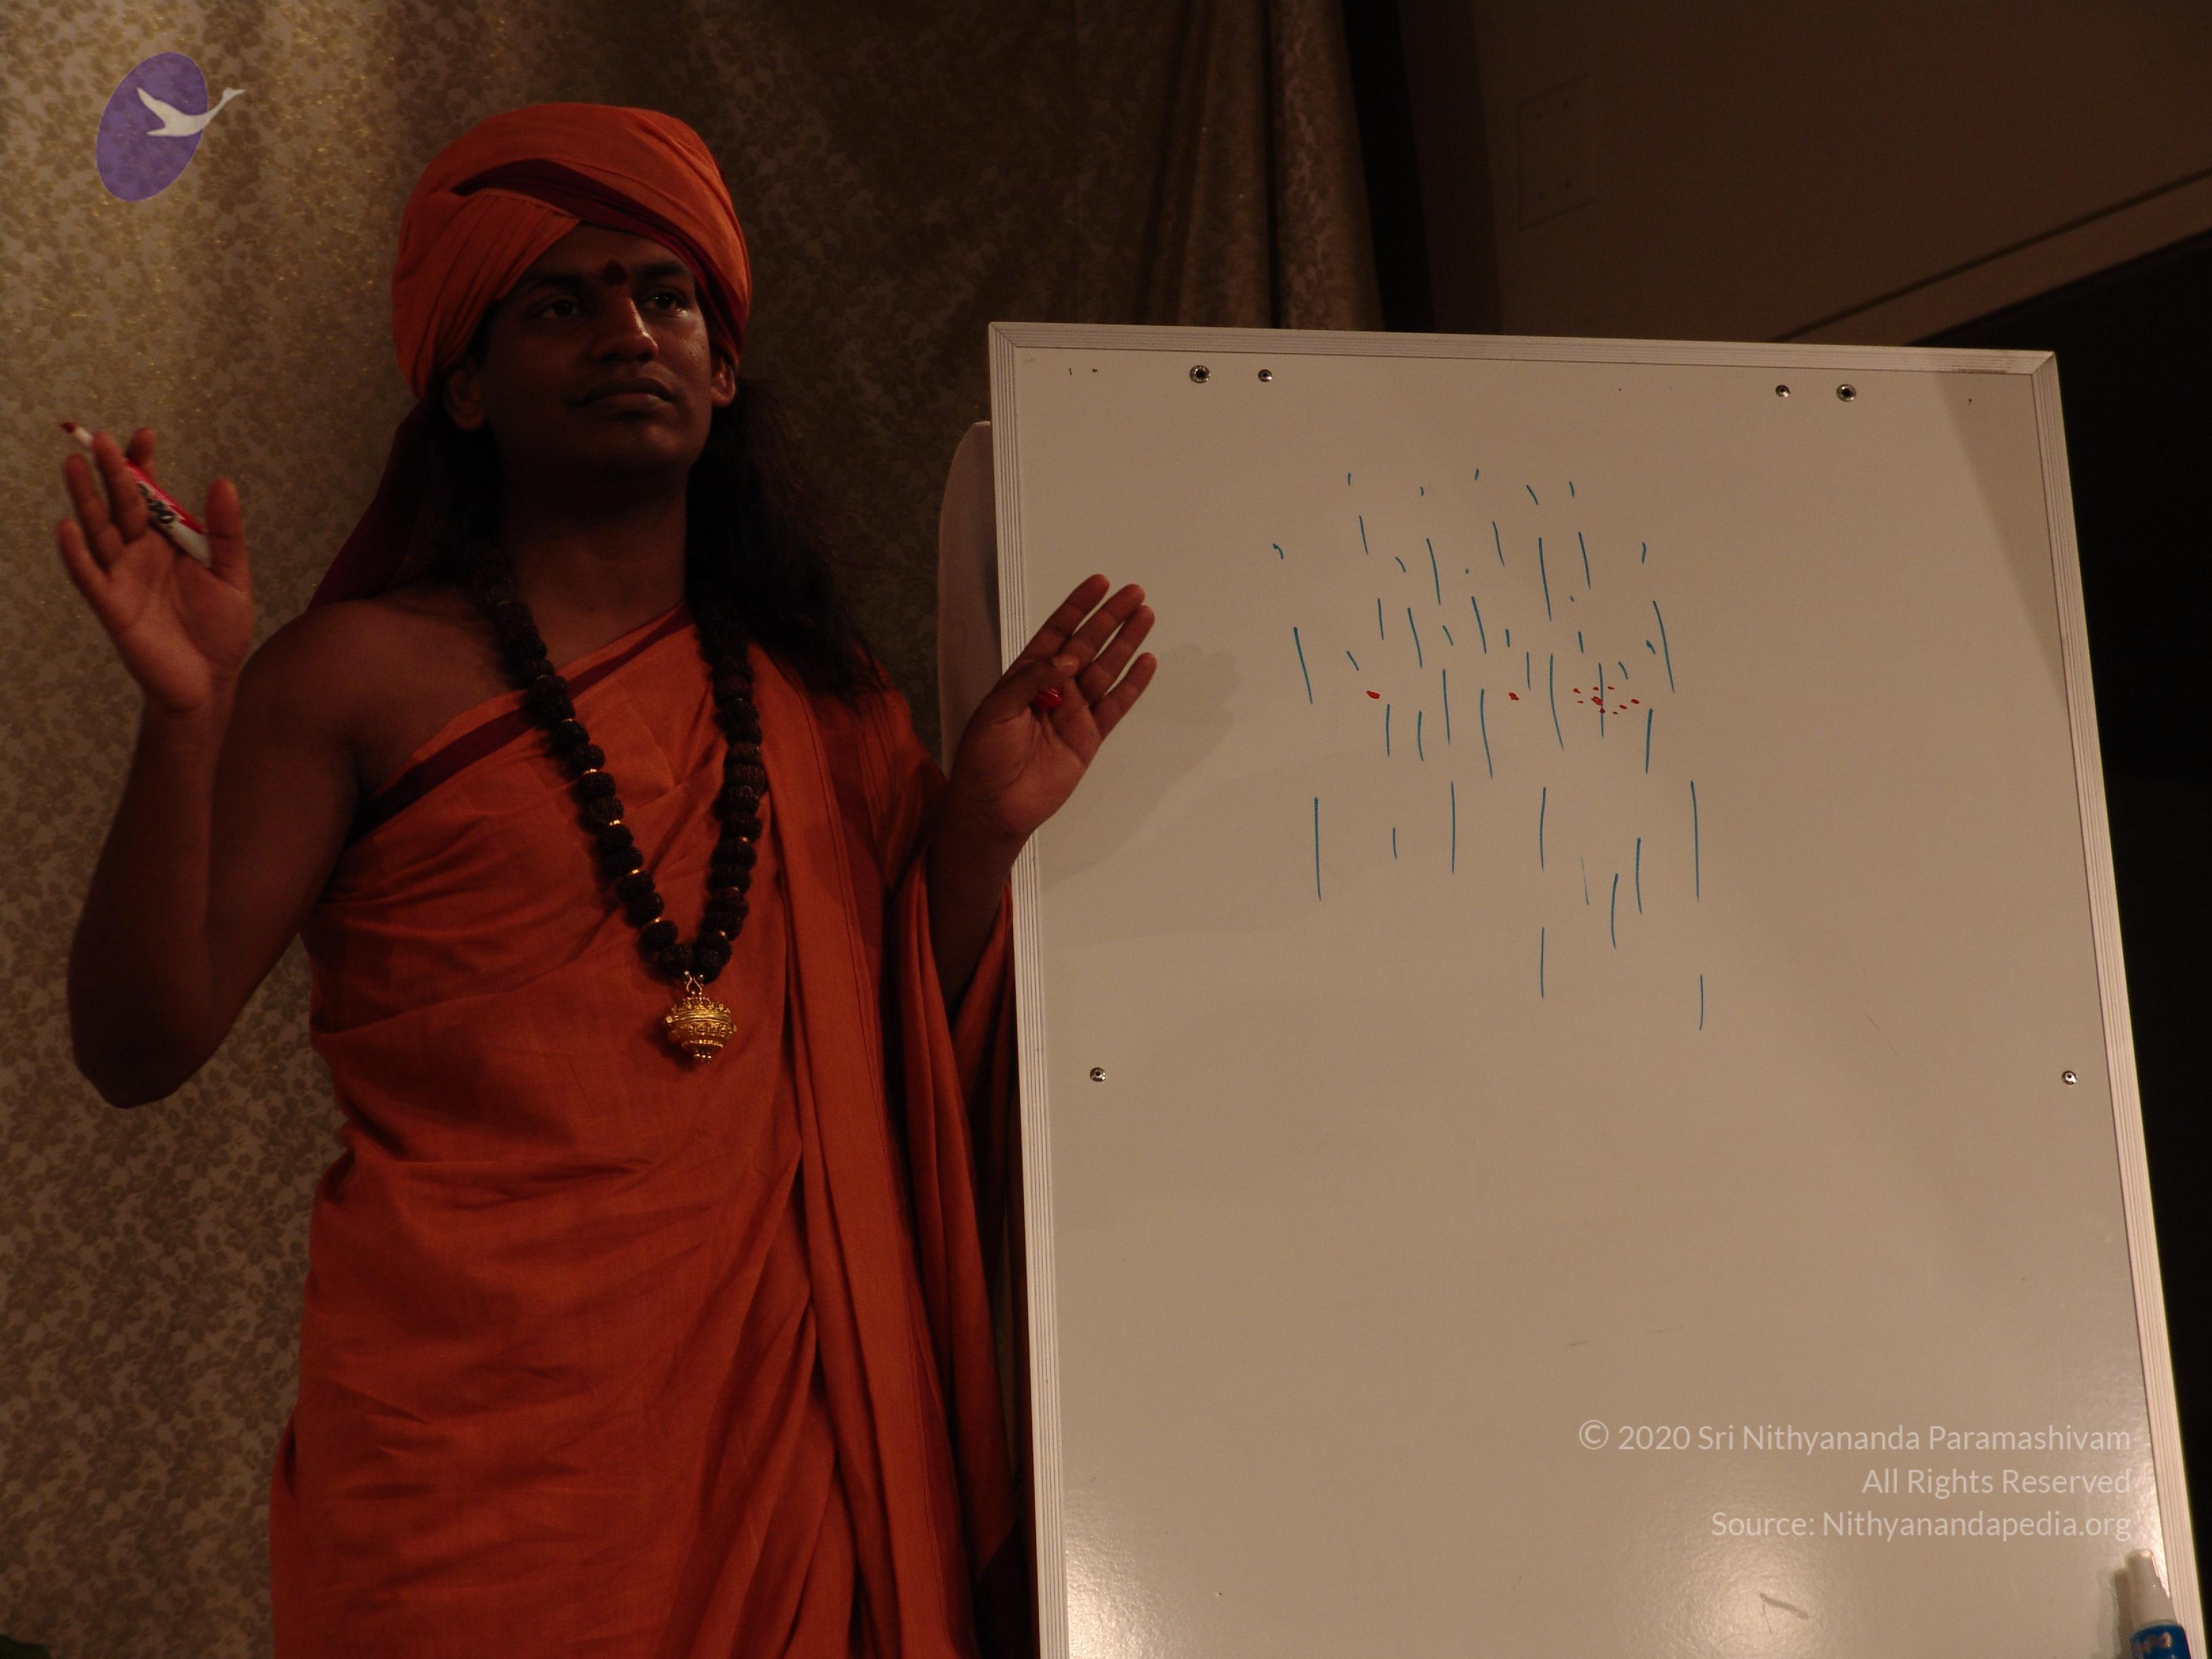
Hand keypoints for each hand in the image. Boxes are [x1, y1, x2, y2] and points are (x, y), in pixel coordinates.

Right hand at [56, 427, 250, 714]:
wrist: (210, 681)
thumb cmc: (219, 629)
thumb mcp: (232, 575)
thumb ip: (226, 532)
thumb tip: (223, 482)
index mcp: (168, 542)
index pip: (151, 495)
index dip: (144, 466)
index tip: (145, 434)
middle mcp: (139, 554)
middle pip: (120, 505)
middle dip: (111, 473)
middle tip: (101, 439)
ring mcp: (122, 577)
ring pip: (98, 531)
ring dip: (85, 500)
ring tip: (74, 464)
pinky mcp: (112, 606)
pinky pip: (89, 576)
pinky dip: (76, 553)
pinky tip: (66, 526)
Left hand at [941, 574, 1156, 851]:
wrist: (994, 807)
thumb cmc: (984, 757)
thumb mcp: (997, 710)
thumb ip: (1032, 679)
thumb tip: (1070, 658)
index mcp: (1025, 676)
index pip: (1056, 633)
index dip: (1077, 607)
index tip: (1099, 583)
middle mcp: (1052, 689)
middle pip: (1087, 645)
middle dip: (1109, 618)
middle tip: (1134, 593)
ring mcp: (1073, 713)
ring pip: (1106, 671)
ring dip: (1126, 644)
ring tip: (1145, 617)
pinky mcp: (1088, 737)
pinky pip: (1115, 706)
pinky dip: (1132, 686)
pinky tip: (1146, 662)